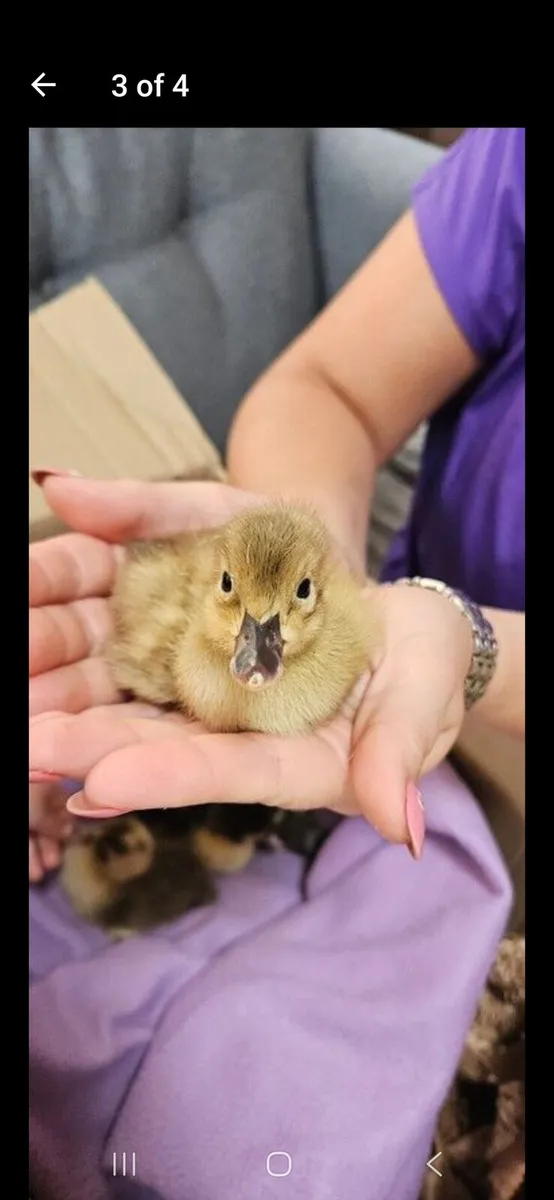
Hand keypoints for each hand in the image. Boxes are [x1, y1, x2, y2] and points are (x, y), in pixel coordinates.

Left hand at [29, 475, 472, 856]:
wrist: (404, 630)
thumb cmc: (424, 671)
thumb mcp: (420, 703)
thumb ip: (399, 756)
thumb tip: (404, 830)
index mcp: (300, 762)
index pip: (230, 772)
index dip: (169, 776)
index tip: (102, 783)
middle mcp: (245, 737)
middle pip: (162, 743)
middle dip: (90, 747)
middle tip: (26, 747)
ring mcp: (220, 700)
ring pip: (139, 706)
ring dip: (76, 710)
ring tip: (21, 715)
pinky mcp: (206, 659)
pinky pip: (147, 660)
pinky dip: (100, 660)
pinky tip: (50, 666)